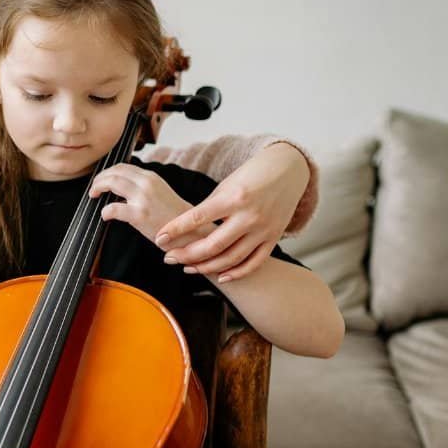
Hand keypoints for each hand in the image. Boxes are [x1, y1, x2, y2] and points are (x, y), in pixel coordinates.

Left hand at [88, 163, 190, 242]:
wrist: (189, 231)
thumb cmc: (173, 216)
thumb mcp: (159, 192)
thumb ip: (142, 187)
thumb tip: (121, 187)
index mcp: (151, 177)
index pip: (123, 167)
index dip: (107, 172)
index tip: (101, 180)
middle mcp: (147, 183)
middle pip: (115, 172)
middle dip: (99, 179)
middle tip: (93, 189)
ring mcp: (143, 198)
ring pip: (112, 183)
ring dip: (98, 187)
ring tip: (94, 195)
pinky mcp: (140, 214)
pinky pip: (114, 208)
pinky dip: (105, 211)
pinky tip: (105, 215)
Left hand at [155, 142, 307, 280]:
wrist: (288, 170)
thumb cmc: (251, 175)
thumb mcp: (226, 185)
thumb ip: (209, 207)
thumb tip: (185, 230)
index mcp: (234, 197)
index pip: (197, 218)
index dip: (176, 230)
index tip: (159, 238)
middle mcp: (249, 216)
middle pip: (213, 245)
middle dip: (187, 254)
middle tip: (169, 257)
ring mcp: (264, 230)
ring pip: (231, 259)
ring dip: (206, 267)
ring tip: (187, 267)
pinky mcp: (274, 238)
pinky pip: (254, 263)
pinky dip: (236, 273)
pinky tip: (220, 278)